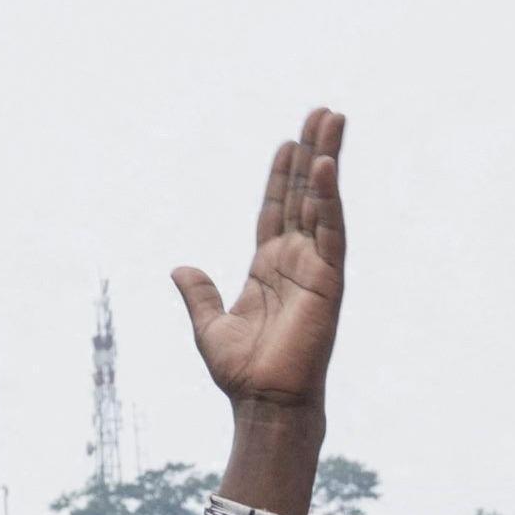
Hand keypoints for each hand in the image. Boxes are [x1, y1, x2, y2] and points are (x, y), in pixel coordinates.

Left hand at [172, 108, 345, 417]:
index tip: (289, 142)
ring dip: (327, 160)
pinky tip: (325, 167)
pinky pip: (330, 231)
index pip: (276, 209)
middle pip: (304, 194)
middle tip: (323, 113)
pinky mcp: (329, 280)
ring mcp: (315, 267)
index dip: (282, 175)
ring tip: (334, 119)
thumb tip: (180, 269)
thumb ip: (199, 293)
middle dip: (313, 152)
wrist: (262, 401)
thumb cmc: (242, 372)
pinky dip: (328, 198)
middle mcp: (296, 260)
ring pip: (323, 202)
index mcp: (269, 267)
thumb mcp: (209, 325)